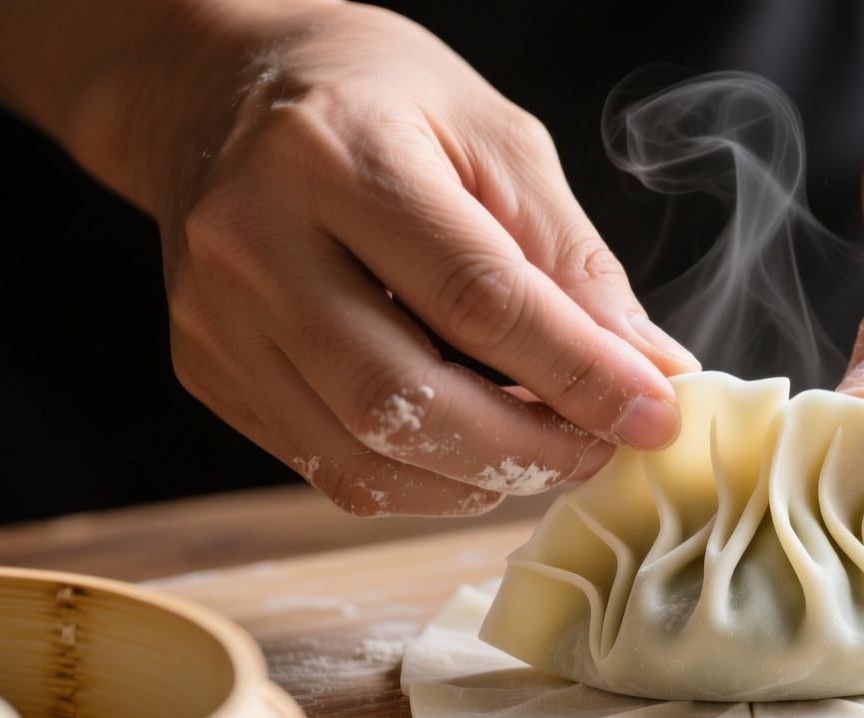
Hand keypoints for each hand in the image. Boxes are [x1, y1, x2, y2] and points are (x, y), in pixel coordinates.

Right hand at [163, 2, 710, 514]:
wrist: (219, 91)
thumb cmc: (375, 99)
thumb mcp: (495, 139)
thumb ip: (572, 259)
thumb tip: (653, 369)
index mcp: (336, 157)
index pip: (476, 298)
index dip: (578, 372)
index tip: (654, 412)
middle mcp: (255, 243)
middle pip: (401, 399)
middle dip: (526, 448)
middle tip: (601, 446)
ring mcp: (219, 318)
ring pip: (360, 456)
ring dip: (478, 479)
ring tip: (547, 448)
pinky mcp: (209, 369)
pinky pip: (328, 466)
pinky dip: (422, 481)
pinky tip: (475, 448)